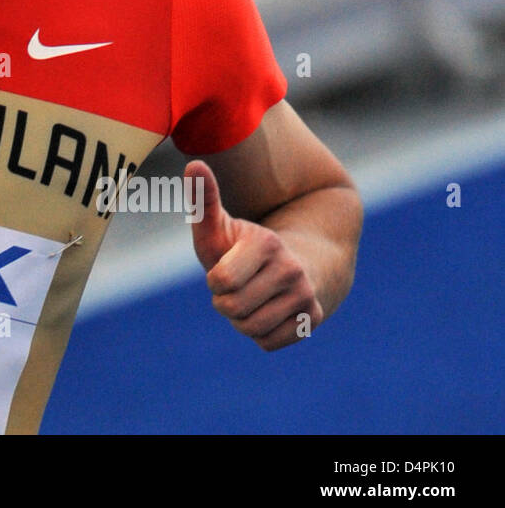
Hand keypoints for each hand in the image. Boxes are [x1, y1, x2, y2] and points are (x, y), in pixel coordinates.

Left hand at [186, 159, 323, 350]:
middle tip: (237, 287)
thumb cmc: (244, 247)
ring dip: (242, 320)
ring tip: (252, 298)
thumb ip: (202, 200)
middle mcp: (291, 268)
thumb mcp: (221, 226)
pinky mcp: (314, 318)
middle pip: (233, 309)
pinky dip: (261, 334)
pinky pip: (269, 343)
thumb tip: (193, 163)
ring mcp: (306, 294)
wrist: (299, 263)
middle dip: (225, 302)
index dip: (215, 280)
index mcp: (265, 243)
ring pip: (252, 329)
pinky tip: (269, 312)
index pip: (221, 281)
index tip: (224, 268)